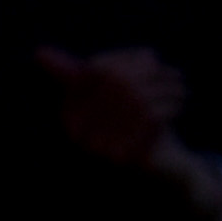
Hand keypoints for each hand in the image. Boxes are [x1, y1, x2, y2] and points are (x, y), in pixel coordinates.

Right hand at [37, 44, 221, 220]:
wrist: (158, 168)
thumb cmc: (131, 126)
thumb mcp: (110, 98)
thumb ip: (86, 73)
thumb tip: (41, 52)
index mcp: (69, 116)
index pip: (94, 72)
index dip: (123, 60)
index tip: (149, 56)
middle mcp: (78, 134)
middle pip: (117, 84)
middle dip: (149, 73)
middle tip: (172, 70)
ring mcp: (100, 148)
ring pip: (137, 100)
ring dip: (163, 90)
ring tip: (181, 86)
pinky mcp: (126, 158)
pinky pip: (150, 121)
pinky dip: (168, 108)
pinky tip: (181, 104)